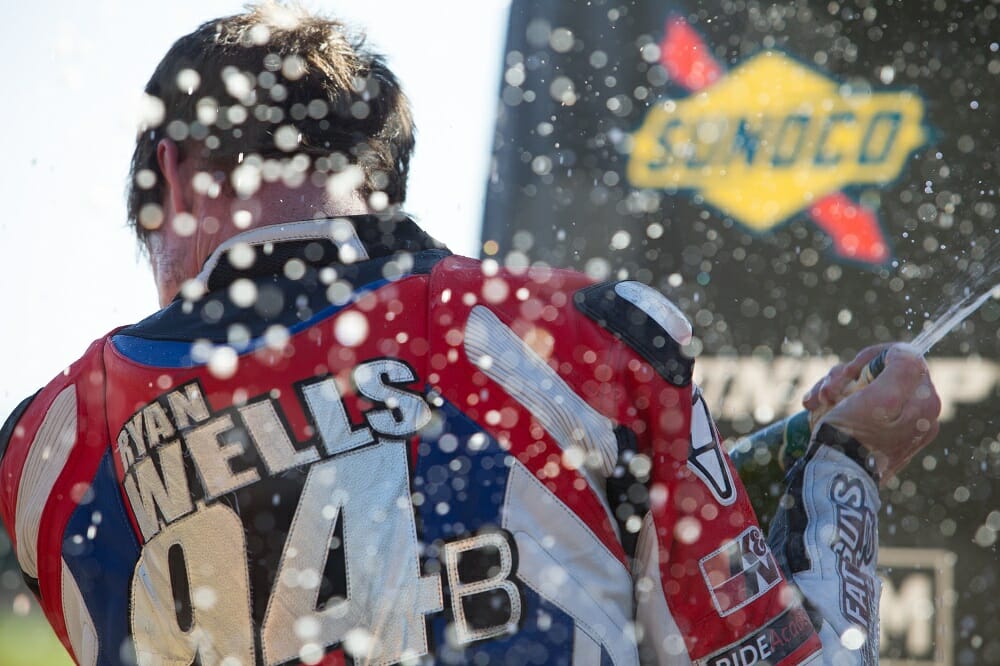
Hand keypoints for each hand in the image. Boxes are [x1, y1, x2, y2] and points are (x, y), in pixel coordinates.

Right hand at [803, 343, 940, 482]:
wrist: (833, 476)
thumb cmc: (854, 436)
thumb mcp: (882, 397)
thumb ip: (903, 367)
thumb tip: (904, 351)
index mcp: (924, 403)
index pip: (902, 358)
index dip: (870, 359)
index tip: (849, 374)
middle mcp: (913, 412)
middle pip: (878, 371)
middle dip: (846, 376)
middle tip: (828, 393)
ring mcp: (891, 422)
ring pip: (859, 384)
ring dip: (833, 388)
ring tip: (817, 403)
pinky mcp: (870, 430)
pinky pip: (852, 402)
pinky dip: (831, 402)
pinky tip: (815, 409)